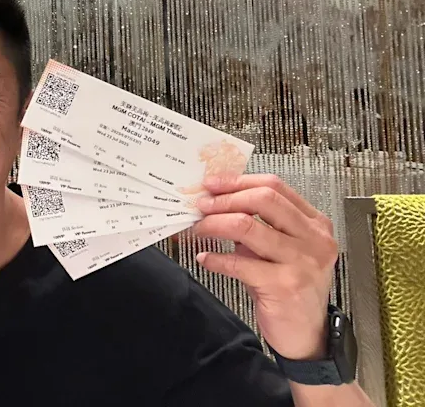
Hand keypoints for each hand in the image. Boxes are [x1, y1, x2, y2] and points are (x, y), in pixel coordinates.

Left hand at [192, 174, 337, 359]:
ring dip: (214, 224)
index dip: (238, 181)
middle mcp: (313, 240)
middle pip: (263, 199)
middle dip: (225, 199)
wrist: (307, 334)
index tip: (213, 184)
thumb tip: (216, 202)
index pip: (275, 186)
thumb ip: (259, 223)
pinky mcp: (285, 285)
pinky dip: (216, 258)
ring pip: (248, 226)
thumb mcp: (281, 249)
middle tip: (202, 205)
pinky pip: (239, 263)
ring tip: (199, 228)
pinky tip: (205, 258)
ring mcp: (302, 262)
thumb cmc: (290, 288)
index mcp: (314, 223)